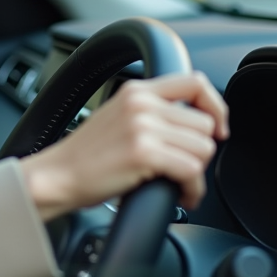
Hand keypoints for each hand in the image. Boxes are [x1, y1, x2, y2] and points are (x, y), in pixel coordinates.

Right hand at [19, 72, 228, 221]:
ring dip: (195, 172)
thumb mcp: (118, 116)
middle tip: (181, 166)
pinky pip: (192, 171)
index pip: (196, 82)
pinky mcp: (144, 153)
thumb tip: (196, 123)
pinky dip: (192, 190)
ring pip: (203, 149)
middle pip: (205, 124)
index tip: (218, 128)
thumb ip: (152, 111)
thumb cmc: (86, 155)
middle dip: (199, 151)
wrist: (58, 175)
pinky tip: (179, 194)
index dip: (215, 106)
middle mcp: (141, 103)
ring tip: (177, 181)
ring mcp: (142, 127)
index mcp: (136, 90)